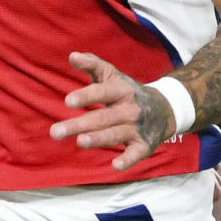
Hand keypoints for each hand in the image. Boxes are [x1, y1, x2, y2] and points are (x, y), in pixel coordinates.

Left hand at [49, 53, 176, 170]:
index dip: (86, 96)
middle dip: (80, 124)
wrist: (164, 109)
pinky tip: (115, 165)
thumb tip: (72, 55)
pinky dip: (128, 160)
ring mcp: (138, 128)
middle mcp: (131, 109)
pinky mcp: (144, 145)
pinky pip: (136, 154)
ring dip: (99, 138)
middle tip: (55, 132)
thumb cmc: (127, 92)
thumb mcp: (113, 76)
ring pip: (116, 134)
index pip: (103, 91)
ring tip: (80, 142)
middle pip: (103, 117)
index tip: (68, 101)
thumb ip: (92, 65)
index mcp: (122, 89)